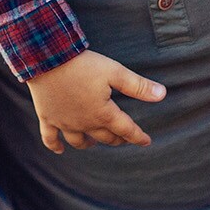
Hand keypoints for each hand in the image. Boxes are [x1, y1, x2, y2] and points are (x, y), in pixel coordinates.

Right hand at [26, 50, 165, 153]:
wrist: (46, 59)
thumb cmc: (82, 65)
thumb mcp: (114, 72)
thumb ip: (138, 86)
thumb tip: (163, 94)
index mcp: (103, 113)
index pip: (126, 130)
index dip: (138, 136)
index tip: (146, 141)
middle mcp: (84, 123)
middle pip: (105, 137)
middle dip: (117, 139)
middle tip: (123, 137)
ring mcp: (64, 123)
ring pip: (79, 141)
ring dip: (90, 143)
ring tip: (95, 141)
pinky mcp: (47, 117)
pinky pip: (50, 138)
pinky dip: (55, 146)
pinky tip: (60, 150)